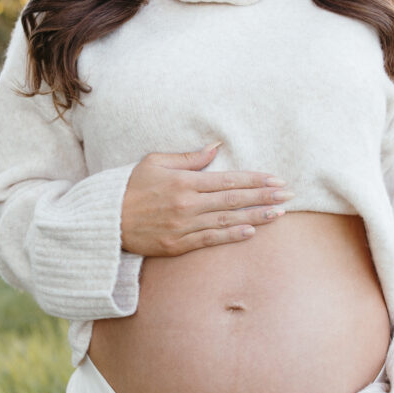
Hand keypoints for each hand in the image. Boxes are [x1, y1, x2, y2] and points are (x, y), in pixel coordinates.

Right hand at [120, 143, 293, 256]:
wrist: (105, 221)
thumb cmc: (129, 187)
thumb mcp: (155, 162)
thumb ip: (189, 158)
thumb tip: (216, 147)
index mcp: (183, 182)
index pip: (228, 180)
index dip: (254, 180)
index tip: (276, 179)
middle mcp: (187, 205)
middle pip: (233, 200)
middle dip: (263, 196)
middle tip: (288, 195)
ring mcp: (183, 227)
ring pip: (227, 221)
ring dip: (255, 216)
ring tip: (278, 213)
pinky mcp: (177, 245)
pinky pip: (210, 240)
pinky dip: (232, 236)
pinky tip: (251, 231)